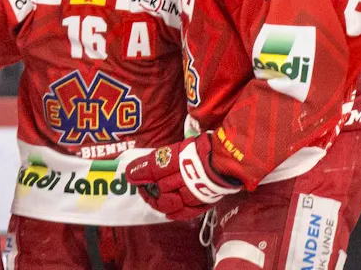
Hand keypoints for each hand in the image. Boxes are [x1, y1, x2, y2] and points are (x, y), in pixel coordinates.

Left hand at [125, 132, 240, 219]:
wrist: (230, 160)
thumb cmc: (204, 148)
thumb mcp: (180, 146)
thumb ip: (162, 157)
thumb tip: (141, 167)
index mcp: (178, 159)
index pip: (152, 168)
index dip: (139, 172)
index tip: (130, 174)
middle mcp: (184, 178)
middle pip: (158, 188)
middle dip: (147, 188)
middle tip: (142, 186)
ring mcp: (193, 193)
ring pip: (168, 203)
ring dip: (157, 201)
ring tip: (154, 197)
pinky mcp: (202, 204)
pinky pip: (183, 213)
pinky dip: (173, 213)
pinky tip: (167, 210)